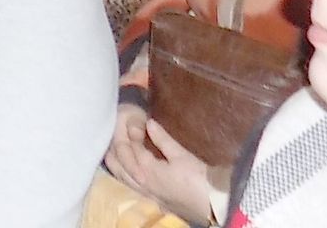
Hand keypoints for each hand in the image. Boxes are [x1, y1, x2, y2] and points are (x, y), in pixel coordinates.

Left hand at [104, 105, 213, 222]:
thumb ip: (162, 139)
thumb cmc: (198, 179)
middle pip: (118, 164)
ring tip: (117, 146)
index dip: (129, 133)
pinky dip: (122, 173)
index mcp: (145, 171)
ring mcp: (144, 193)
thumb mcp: (181, 156)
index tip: (133, 121)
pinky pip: (128, 184)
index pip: (129, 149)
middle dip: (116, 147)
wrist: (211, 206)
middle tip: (119, 132)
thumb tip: (148, 122)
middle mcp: (140, 183)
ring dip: (117, 160)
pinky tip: (125, 168)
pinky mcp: (151, 199)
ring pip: (120, 176)